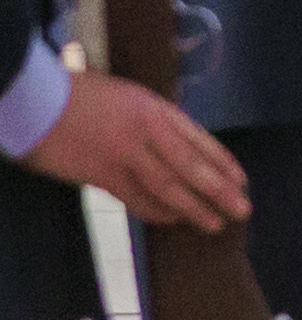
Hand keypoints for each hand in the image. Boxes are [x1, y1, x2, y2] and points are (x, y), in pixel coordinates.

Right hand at [20, 72, 250, 228]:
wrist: (41, 105)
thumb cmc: (88, 96)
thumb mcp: (135, 97)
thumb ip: (161, 120)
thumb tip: (188, 146)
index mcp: (157, 110)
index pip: (200, 141)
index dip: (223, 164)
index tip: (242, 181)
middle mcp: (146, 133)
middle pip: (190, 166)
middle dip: (219, 191)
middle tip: (242, 209)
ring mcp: (124, 156)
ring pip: (166, 187)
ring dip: (192, 208)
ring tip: (213, 223)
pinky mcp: (101, 176)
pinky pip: (136, 198)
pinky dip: (156, 211)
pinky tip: (172, 219)